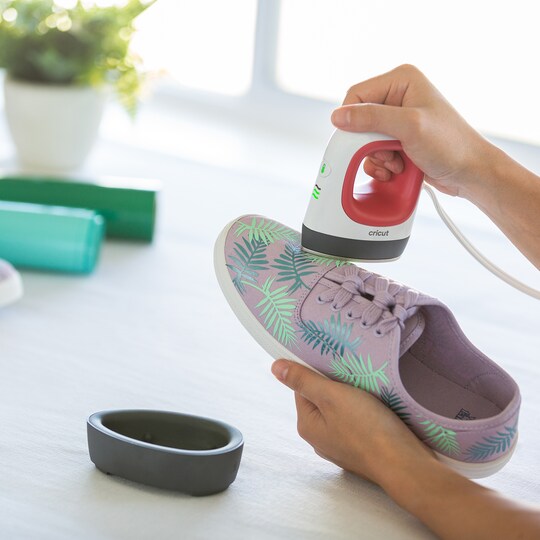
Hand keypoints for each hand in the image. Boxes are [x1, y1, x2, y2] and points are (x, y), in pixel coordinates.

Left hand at [271, 359, 435, 487]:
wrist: (405, 465)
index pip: (302, 388)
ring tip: (368, 393)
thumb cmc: (368, 429)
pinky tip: (377, 410)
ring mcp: (341, 447)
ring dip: (353, 398)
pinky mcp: (361, 450)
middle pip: (322, 399)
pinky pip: (356, 424)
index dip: (318, 373)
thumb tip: (275, 367)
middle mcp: (320, 440)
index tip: (335, 365)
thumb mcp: (331, 396)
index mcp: (307, 426)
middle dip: (337, 386)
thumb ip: (303, 380)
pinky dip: (365, 413)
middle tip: (354, 378)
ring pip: (341, 411)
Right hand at [331, 64, 494, 198]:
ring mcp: (397, 121)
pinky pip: (373, 153)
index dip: (352, 121)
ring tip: (397, 163)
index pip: (356, 96)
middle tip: (387, 154)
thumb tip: (338, 117)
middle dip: (368, 144)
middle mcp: (397, 97)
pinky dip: (380, 165)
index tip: (356, 142)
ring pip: (364, 141)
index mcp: (401, 80)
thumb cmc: (451, 144)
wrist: (469, 172)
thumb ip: (372, 119)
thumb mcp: (409, 126)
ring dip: (376, 158)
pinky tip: (397, 169)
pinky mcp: (397, 140)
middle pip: (359, 121)